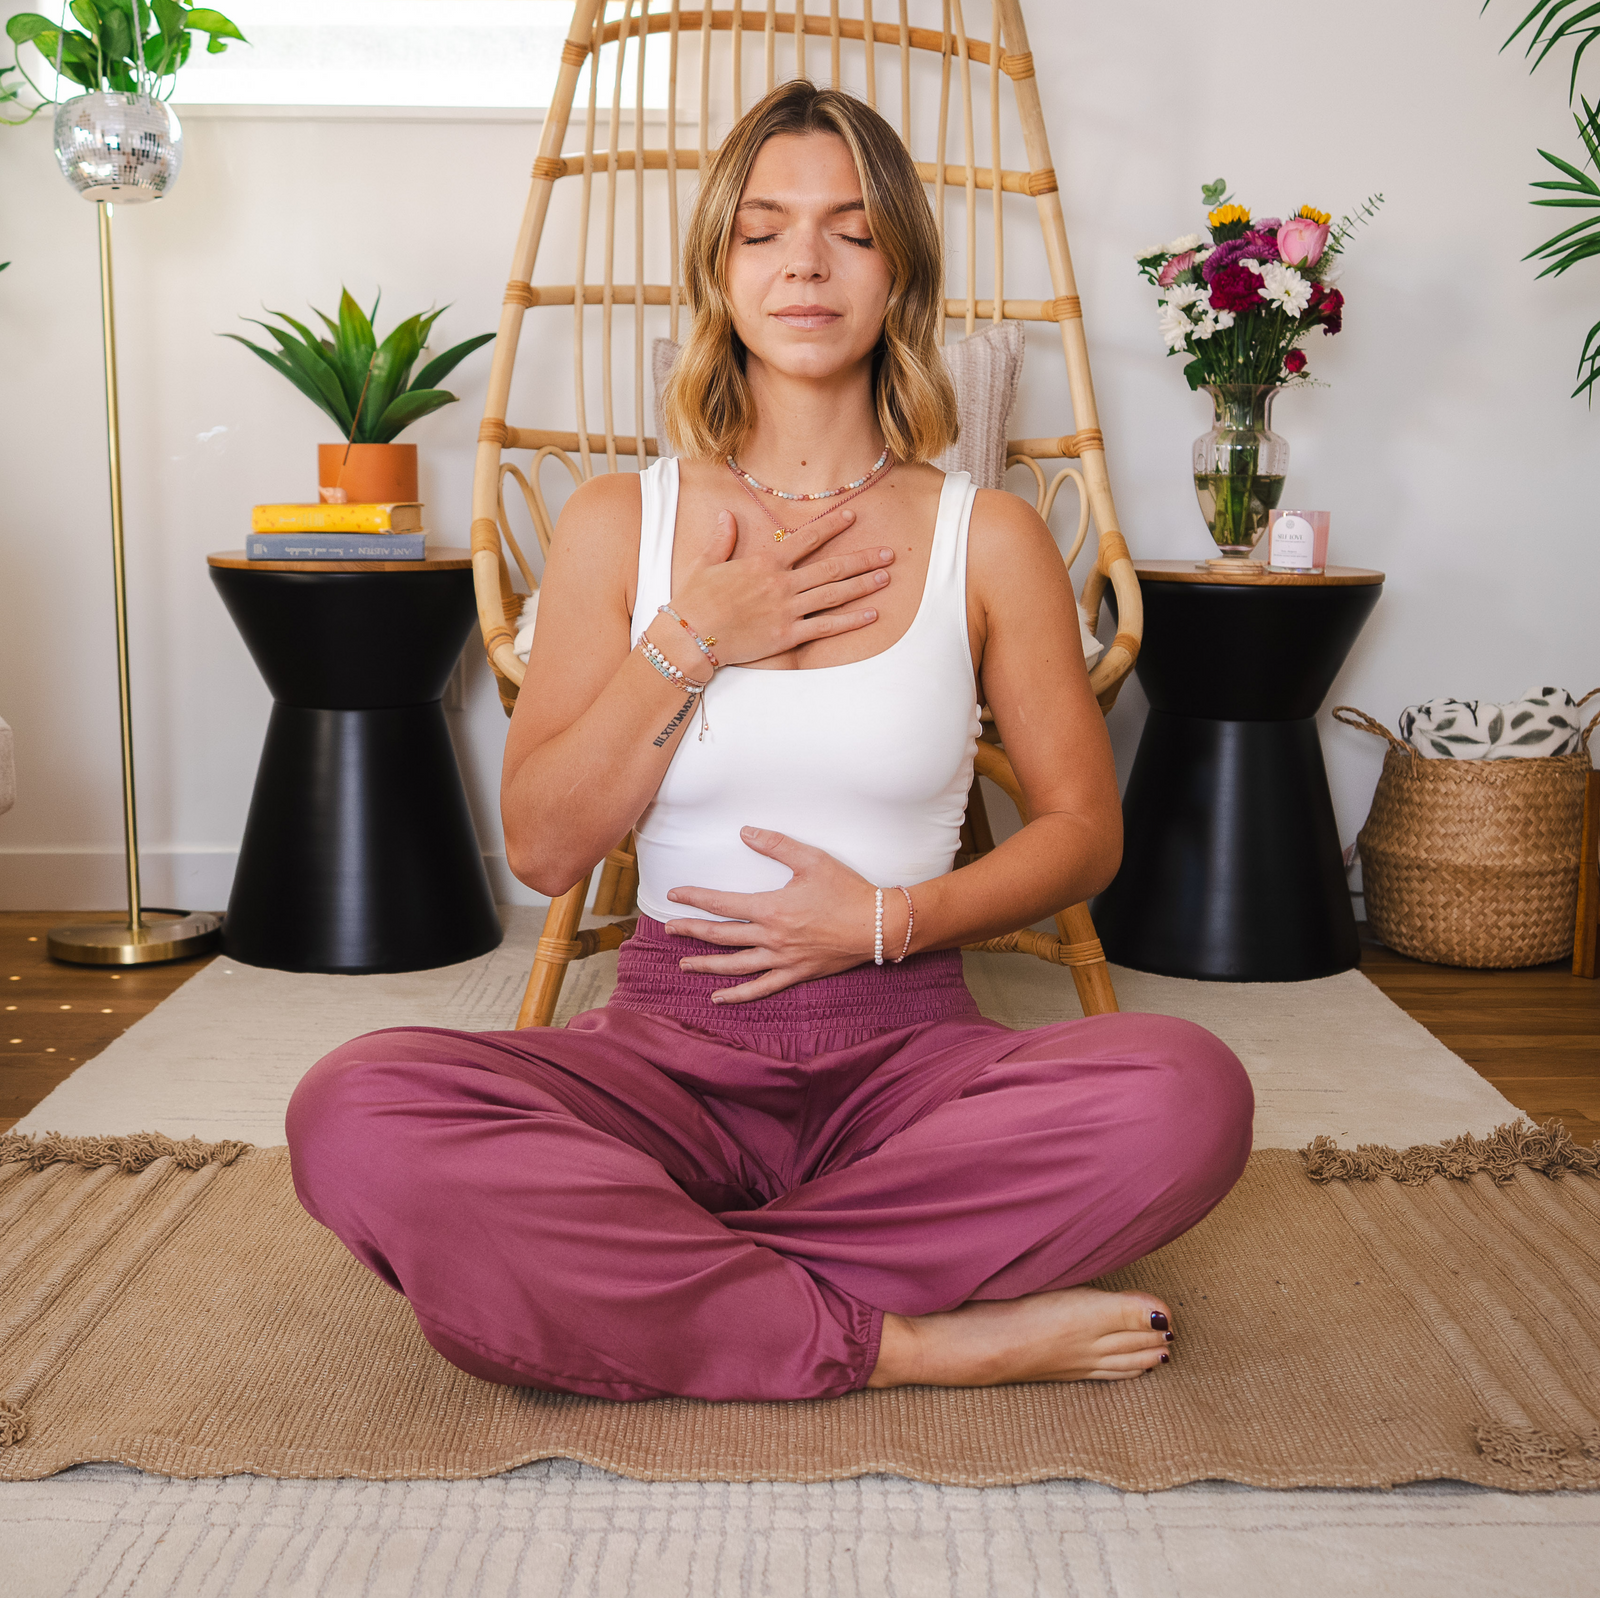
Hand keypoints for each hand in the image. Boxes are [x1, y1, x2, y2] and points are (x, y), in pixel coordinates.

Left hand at [663, 828, 901, 1001]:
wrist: (878, 925)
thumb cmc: (847, 890)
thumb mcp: (812, 859)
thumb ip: (776, 844)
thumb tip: (745, 831)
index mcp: (771, 908)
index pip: (722, 904)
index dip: (695, 898)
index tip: (674, 895)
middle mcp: (771, 937)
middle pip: (720, 936)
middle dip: (691, 931)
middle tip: (669, 929)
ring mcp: (782, 959)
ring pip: (734, 965)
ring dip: (705, 965)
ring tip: (683, 964)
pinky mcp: (796, 974)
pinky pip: (760, 988)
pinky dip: (737, 995)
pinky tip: (718, 997)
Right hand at [665, 504, 893, 667]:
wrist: (690, 636)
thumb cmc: (694, 600)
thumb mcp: (706, 563)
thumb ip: (722, 539)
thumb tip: (727, 515)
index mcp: (764, 563)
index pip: (806, 539)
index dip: (832, 527)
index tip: (853, 517)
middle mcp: (781, 583)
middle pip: (831, 567)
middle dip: (863, 558)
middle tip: (889, 553)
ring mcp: (787, 610)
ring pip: (834, 594)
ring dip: (863, 585)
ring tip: (886, 578)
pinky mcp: (787, 635)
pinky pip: (826, 626)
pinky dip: (851, 621)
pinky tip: (871, 614)